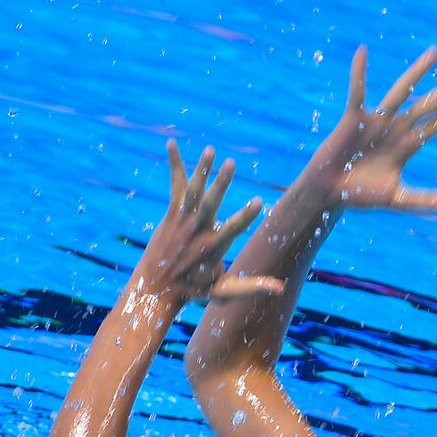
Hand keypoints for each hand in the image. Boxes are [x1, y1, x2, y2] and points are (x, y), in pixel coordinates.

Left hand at [137, 141, 281, 302]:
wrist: (156, 288)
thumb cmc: (193, 290)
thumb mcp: (223, 292)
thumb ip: (251, 287)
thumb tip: (280, 289)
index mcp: (212, 248)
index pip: (233, 229)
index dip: (246, 216)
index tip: (258, 202)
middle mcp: (196, 232)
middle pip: (210, 204)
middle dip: (221, 184)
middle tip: (231, 163)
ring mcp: (182, 222)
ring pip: (193, 192)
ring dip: (203, 169)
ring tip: (210, 150)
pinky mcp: (171, 214)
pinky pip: (176, 186)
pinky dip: (175, 165)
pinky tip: (171, 144)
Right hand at [303, 46, 436, 211]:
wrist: (328, 193)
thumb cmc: (359, 195)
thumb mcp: (396, 198)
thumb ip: (424, 199)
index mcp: (409, 145)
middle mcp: (397, 128)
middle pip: (429, 103)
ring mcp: (376, 120)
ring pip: (402, 92)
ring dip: (418, 72)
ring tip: (435, 52)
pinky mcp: (353, 118)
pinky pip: (357, 92)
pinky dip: (359, 74)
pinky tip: (362, 52)